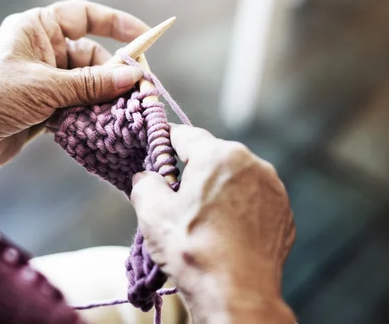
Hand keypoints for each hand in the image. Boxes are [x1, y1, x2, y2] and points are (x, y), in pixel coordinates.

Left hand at [0, 0, 146, 174]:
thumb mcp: (44, 86)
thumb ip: (89, 84)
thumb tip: (132, 77)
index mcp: (38, 29)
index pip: (84, 16)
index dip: (115, 23)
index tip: (144, 36)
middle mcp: (42, 51)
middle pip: (91, 56)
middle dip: (112, 74)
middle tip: (136, 92)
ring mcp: (43, 80)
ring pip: (86, 86)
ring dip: (101, 100)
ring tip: (119, 113)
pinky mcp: (42, 108)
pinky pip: (76, 107)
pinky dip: (88, 116)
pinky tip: (99, 127)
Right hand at [130, 124, 294, 322]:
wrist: (237, 294)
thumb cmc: (193, 249)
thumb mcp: (152, 212)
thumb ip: (145, 183)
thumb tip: (147, 177)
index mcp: (219, 155)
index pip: (185, 135)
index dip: (164, 142)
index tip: (154, 151)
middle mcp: (252, 163)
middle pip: (212, 156)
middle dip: (192, 170)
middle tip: (174, 196)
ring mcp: (273, 189)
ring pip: (235, 178)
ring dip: (217, 189)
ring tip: (201, 219)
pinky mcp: (284, 214)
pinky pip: (254, 201)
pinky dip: (238, 209)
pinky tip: (224, 232)